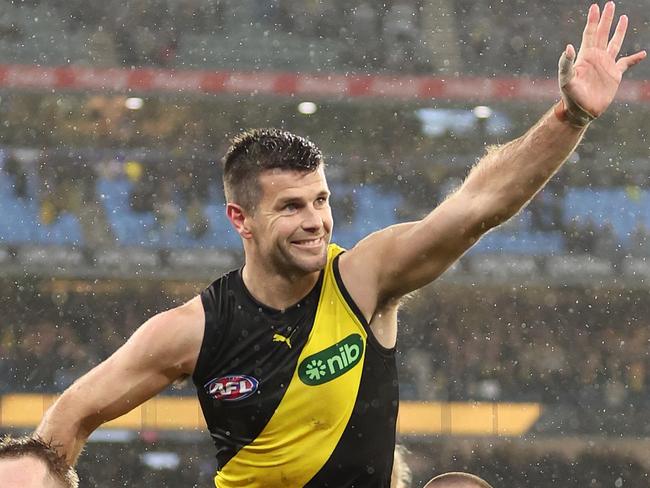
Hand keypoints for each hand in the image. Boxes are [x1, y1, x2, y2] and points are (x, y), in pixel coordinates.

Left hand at [559, 2, 645, 122]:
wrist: (581, 111)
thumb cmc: (570, 96)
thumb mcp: (566, 79)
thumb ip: (565, 64)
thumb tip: (568, 47)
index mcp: (585, 56)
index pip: (589, 33)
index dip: (593, 20)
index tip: (595, 7)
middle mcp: (596, 57)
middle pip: (602, 33)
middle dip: (606, 19)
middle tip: (610, 4)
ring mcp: (606, 65)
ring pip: (614, 43)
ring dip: (619, 31)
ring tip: (623, 18)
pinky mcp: (614, 75)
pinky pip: (626, 63)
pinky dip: (634, 59)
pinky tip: (642, 54)